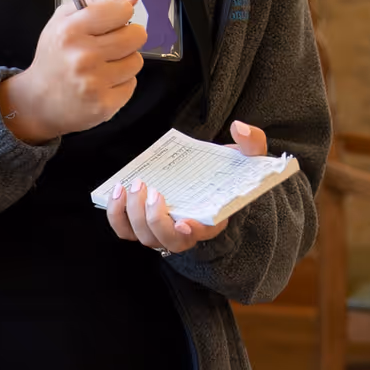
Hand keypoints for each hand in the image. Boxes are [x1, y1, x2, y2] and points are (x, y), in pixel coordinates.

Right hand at [0, 0, 145, 144]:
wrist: (38, 102)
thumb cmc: (54, 58)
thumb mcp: (62, 20)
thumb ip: (95, 1)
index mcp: (71, 31)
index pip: (120, 9)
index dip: (120, 13)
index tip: (113, 20)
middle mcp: (83, 56)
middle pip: (137, 35)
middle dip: (128, 37)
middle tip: (110, 45)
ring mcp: (94, 82)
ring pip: (136, 61)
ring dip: (124, 62)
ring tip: (103, 67)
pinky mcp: (104, 104)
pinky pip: (131, 84)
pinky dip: (120, 84)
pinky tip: (102, 84)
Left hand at [107, 119, 268, 254]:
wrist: (207, 179)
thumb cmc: (229, 171)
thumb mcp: (248, 156)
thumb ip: (252, 143)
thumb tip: (240, 127)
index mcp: (213, 220)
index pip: (203, 235)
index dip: (193, 232)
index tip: (184, 222)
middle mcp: (186, 232)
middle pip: (167, 241)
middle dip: (156, 220)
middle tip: (153, 190)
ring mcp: (162, 231)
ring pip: (144, 237)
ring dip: (134, 215)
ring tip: (136, 185)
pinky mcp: (142, 225)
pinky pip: (124, 230)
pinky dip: (117, 215)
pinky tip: (119, 190)